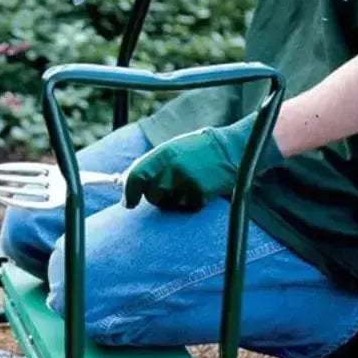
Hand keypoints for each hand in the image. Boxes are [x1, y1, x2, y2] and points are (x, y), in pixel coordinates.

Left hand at [123, 114, 284, 211]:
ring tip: (187, 183)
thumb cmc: (196, 150)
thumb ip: (149, 165)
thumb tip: (125, 185)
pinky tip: (199, 188)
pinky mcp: (200, 195)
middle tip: (169, 186)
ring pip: (168, 204)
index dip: (129, 193)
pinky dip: (190, 203)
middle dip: (155, 196)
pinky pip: (185, 208)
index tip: (128, 203)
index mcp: (163, 154)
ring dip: (173, 200)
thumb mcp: (171, 150)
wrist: (231, 149)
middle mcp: (172, 168)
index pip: (136, 177)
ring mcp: (186, 182)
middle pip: (151, 195)